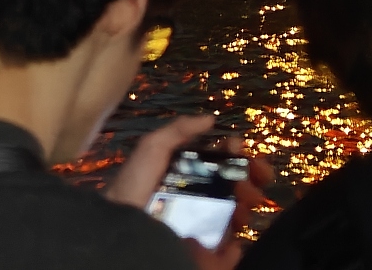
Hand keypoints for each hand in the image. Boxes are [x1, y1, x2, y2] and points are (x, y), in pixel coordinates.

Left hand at [106, 115, 273, 267]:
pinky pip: (226, 251)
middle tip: (253, 184)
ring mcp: (199, 226)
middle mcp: (196, 198)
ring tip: (241, 210)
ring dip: (245, 209)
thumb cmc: (133, 188)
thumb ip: (178, 130)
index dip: (237, 155)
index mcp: (187, 173)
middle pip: (234, 186)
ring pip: (235, 216)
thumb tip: (211, 119)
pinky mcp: (201, 253)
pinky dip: (233, 249)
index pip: (221, 161)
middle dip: (249, 180)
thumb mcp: (151, 149)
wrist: (118, 232)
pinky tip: (231, 242)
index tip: (243, 151)